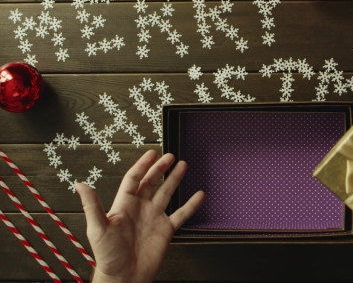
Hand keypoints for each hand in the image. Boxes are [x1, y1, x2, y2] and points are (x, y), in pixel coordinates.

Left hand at [75, 150, 204, 282]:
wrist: (124, 277)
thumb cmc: (108, 256)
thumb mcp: (98, 229)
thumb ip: (92, 206)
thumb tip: (80, 185)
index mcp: (124, 205)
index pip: (134, 179)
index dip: (143, 165)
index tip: (151, 153)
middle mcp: (140, 208)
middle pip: (152, 182)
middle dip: (161, 168)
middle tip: (170, 157)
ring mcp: (154, 218)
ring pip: (167, 193)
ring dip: (175, 179)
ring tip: (183, 166)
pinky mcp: (165, 230)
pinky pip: (181, 214)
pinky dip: (191, 205)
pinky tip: (199, 195)